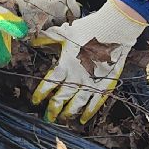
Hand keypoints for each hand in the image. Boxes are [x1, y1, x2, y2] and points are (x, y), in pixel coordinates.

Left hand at [32, 0, 147, 122]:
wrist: (115, 28)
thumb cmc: (89, 28)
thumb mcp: (65, 32)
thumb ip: (48, 39)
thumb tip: (33, 41)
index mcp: (65, 65)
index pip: (49, 84)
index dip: (41, 94)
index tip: (35, 100)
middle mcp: (76, 77)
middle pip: (61, 98)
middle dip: (53, 109)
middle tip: (48, 118)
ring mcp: (92, 82)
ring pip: (77, 103)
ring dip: (69, 113)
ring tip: (63, 119)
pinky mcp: (105, 84)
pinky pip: (96, 102)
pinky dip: (89, 112)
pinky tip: (83, 119)